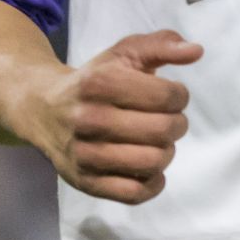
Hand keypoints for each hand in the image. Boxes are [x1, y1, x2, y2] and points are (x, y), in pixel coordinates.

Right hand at [17, 30, 200, 204]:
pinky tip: (149, 169)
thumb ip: (162, 45)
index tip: (169, 96)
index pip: (168, 96)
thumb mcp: (124, 53)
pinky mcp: (84, 181)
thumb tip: (196, 51)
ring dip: (166, 152)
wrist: (42, 109)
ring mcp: (84, 154)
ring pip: (153, 162)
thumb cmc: (95, 79)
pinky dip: (152, 183)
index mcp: (100, 83)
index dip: (179, 96)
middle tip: (165, 120)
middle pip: (164, 130)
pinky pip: (134, 194)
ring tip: (155, 142)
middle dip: (176, 124)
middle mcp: (88, 119)